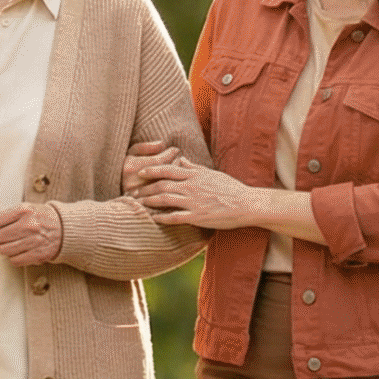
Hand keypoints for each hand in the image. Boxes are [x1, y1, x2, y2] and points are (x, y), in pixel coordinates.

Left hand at [0, 203, 62, 265]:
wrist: (64, 229)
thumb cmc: (39, 217)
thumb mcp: (21, 210)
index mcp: (23, 211)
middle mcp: (28, 225)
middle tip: (2, 234)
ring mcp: (33, 241)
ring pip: (3, 250)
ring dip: (5, 247)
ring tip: (14, 241)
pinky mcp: (37, 255)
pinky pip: (14, 261)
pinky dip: (14, 257)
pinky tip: (21, 249)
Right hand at [123, 141, 183, 199]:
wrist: (111, 190)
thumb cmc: (124, 169)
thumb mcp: (130, 154)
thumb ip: (145, 147)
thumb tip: (162, 144)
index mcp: (131, 168)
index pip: (158, 161)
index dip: (170, 154)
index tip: (174, 150)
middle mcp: (136, 183)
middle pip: (164, 174)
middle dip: (175, 163)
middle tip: (178, 158)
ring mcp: (140, 196)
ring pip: (166, 186)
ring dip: (175, 176)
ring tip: (177, 168)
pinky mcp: (144, 205)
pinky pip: (163, 197)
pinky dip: (171, 188)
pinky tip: (173, 181)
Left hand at [135, 160, 255, 228]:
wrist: (246, 204)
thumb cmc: (230, 188)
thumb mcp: (211, 173)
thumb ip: (194, 167)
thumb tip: (180, 159)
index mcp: (195, 175)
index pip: (168, 169)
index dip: (152, 170)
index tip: (140, 172)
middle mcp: (191, 187)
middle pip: (162, 184)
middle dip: (145, 188)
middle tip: (133, 192)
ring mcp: (193, 202)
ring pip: (165, 199)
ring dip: (149, 201)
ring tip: (139, 204)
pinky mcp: (197, 217)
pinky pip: (175, 217)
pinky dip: (161, 217)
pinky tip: (153, 218)